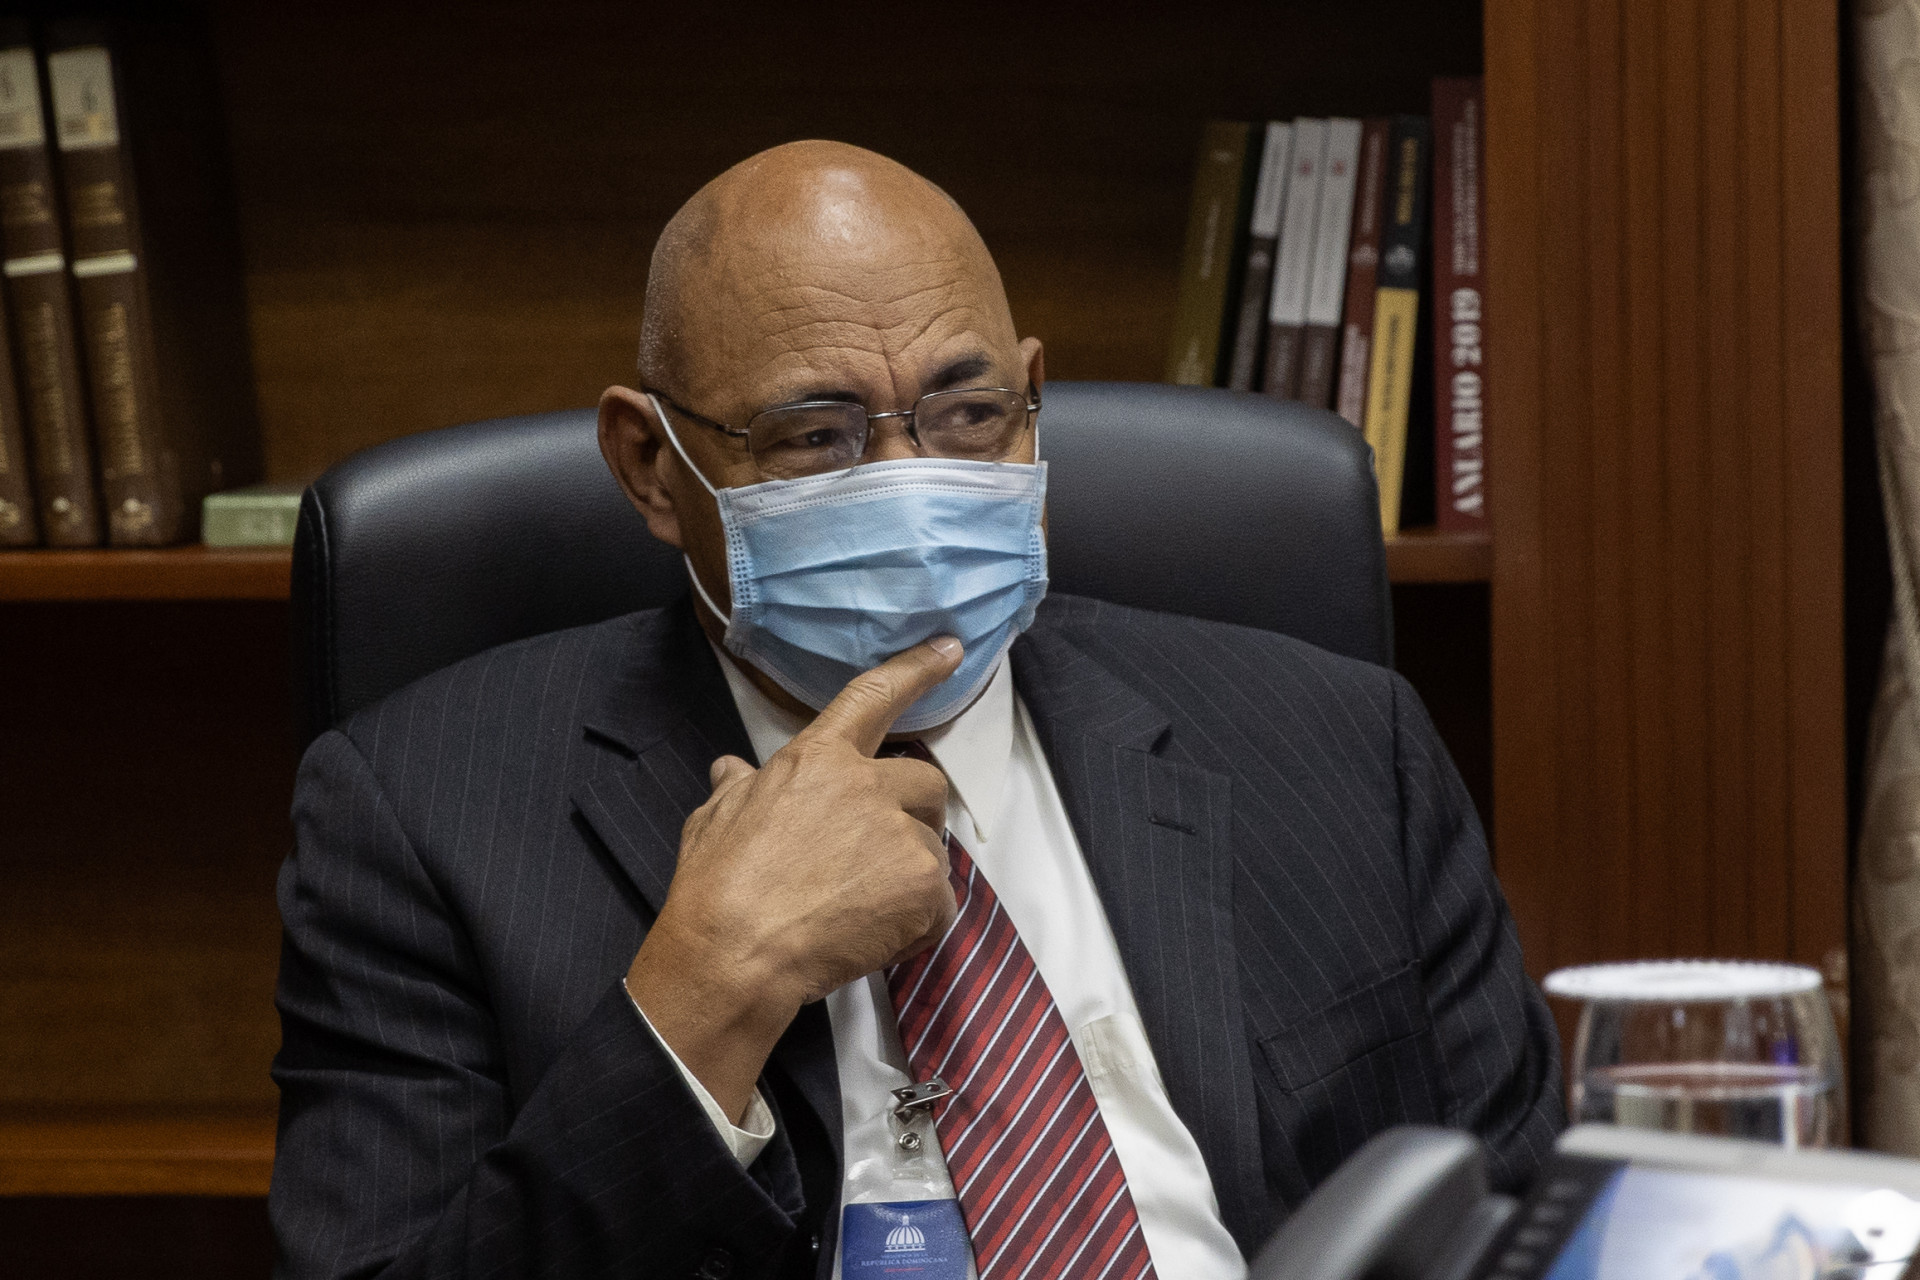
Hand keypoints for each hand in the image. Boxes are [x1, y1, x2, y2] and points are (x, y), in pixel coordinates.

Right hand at [626, 636, 962, 1121]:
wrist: (734, 955)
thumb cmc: (716, 886)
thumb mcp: (715, 819)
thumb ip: (738, 788)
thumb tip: (731, 769)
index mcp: (817, 759)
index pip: (874, 696)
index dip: (916, 669)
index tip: (950, 648)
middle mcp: (868, 787)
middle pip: (926, 785)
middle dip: (912, 816)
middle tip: (875, 857)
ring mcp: (901, 836)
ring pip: (931, 850)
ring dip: (907, 878)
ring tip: (856, 909)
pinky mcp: (924, 888)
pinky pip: (939, 905)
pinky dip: (914, 925)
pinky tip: (870, 937)